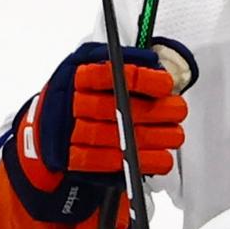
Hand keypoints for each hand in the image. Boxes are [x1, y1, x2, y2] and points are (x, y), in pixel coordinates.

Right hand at [1, 39, 195, 227]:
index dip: (142, 79)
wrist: (51, 126)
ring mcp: (64, 128)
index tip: (167, 85)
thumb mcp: (100, 67)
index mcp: (76, 70)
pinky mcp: (67, 155)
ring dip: (146, 139)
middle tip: (178, 112)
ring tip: (174, 137)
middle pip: (112, 106)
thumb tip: (160, 71)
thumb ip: (129, 65)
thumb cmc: (85, 94)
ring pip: (107, 135)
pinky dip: (128, 163)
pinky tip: (155, 159)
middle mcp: (67, 97)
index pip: (109, 72)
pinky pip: (96, 162)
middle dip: (152, 111)